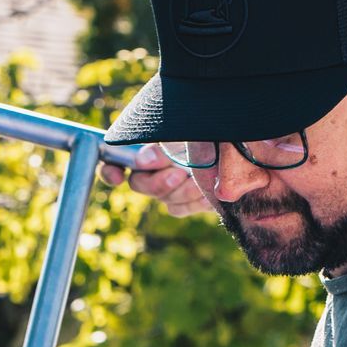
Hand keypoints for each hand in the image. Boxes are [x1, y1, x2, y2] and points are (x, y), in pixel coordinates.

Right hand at [100, 143, 216, 217]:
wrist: (237, 154)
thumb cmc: (207, 138)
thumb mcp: (184, 137)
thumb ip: (161, 147)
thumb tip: (142, 160)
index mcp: (147, 148)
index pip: (114, 159)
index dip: (109, 170)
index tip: (118, 176)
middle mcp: (151, 169)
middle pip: (138, 184)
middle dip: (158, 182)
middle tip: (180, 174)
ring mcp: (166, 188)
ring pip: (162, 198)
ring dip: (183, 190)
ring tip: (202, 178)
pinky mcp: (182, 203)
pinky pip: (177, 209)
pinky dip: (193, 200)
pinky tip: (206, 192)